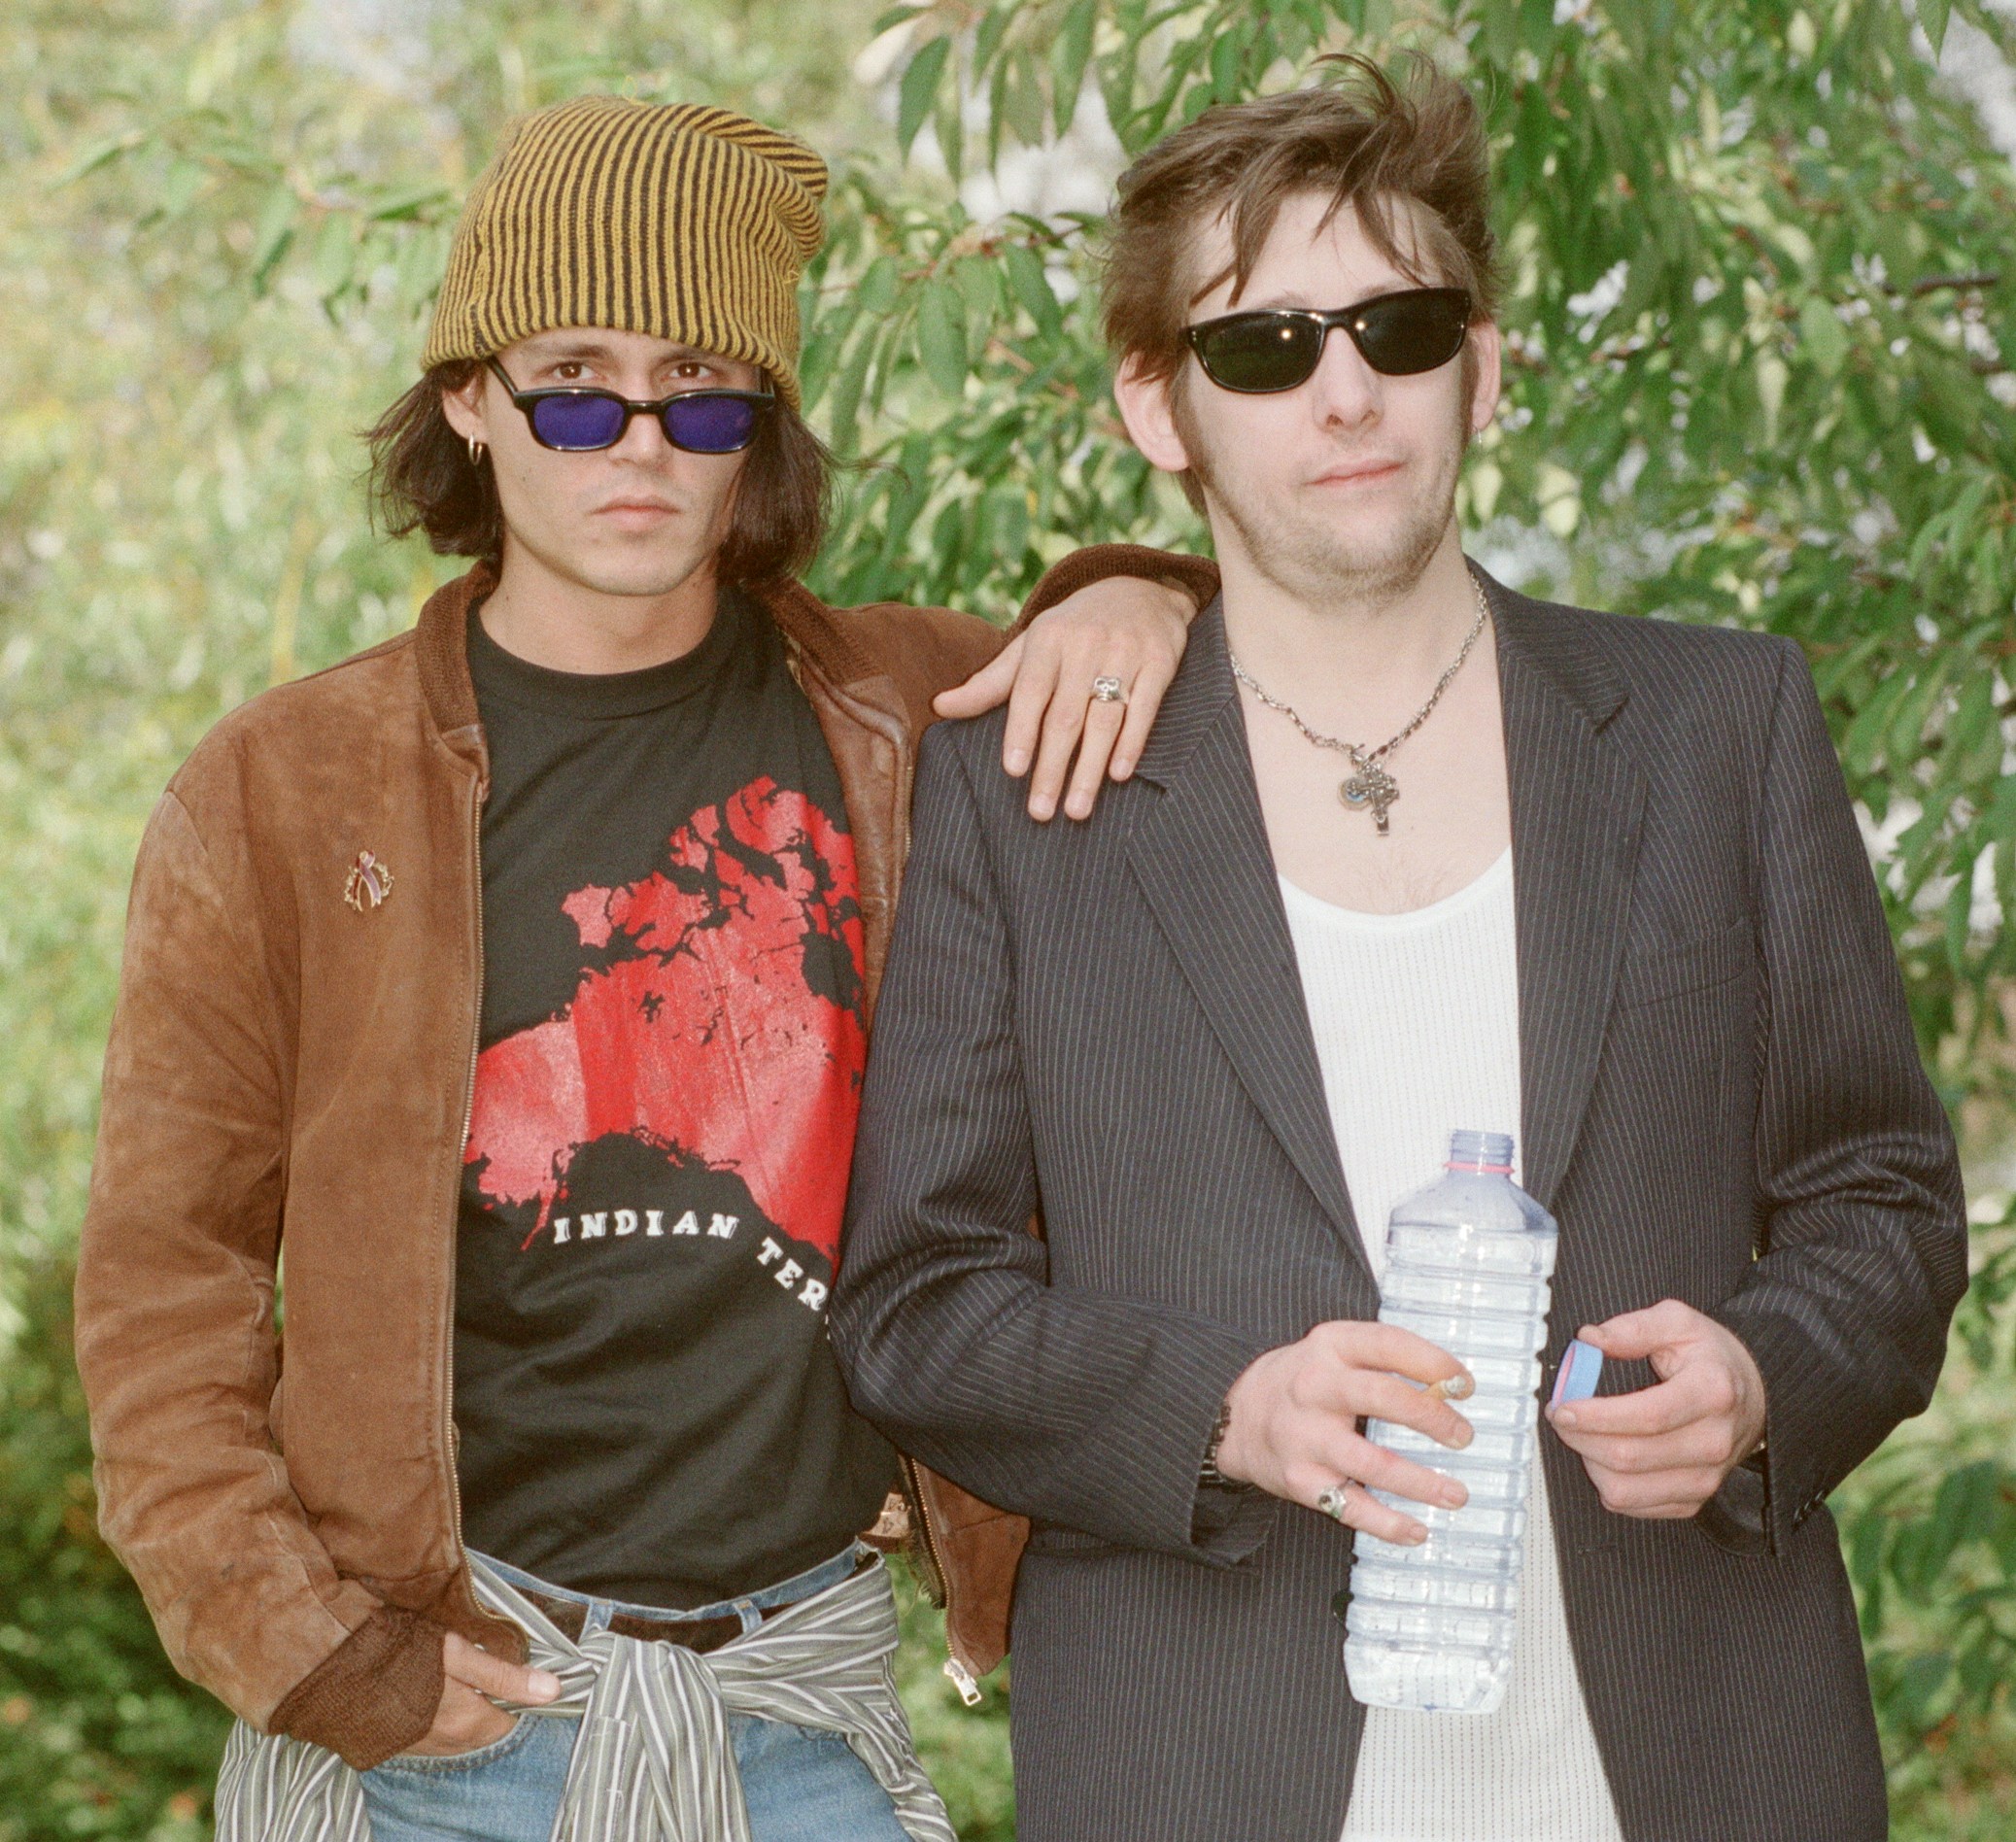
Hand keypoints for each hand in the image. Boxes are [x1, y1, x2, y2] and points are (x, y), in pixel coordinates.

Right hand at [405, 1632, 562, 1756]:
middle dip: (494, 1705)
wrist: (338, 1669)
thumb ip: (505, 1676)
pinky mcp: (400, 1743)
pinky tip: (432, 1693)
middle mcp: (448, 1743)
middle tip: (486, 1671)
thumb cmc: (401, 1654)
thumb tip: (552, 1690)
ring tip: (457, 1679)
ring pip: (461, 1735)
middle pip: (487, 1730)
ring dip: (467, 1712)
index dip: (521, 1698)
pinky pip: (434, 1736)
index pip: (513, 1722)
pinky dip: (441, 1718)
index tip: (521, 1676)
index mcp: (468, 1722)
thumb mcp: (460, 1654)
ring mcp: (421, 1746)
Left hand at [931, 577, 1191, 821]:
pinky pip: (1144, 709)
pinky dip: (1131, 744)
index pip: (1030, 691)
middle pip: (1066, 715)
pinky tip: (1118, 775)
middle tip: (1040, 811)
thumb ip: (990, 682)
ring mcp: (1125, 653)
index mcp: (1047, 639)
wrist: (1141, 588)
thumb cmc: (1073, 629)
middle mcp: (1085, 645)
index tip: (1014, 770)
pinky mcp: (1160, 663)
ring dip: (1089, 768)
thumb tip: (939, 706)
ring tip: (1076, 810)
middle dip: (1052, 767)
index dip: (1021, 731)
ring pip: (1105, 719)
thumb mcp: (1030, 645)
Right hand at [1214, 1321, 1475, 1544]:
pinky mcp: (1300, 1480)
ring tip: (1456, 1494)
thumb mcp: (1334, 1351)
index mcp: (1330, 1346)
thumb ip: (1385, 1361)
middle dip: (1433, 1418)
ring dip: (1422, 1483)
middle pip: (1384, 1398)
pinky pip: (1351, 1508)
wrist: (1235, 1414)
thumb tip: (1452, 1389)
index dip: (1434, 1363)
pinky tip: (1417, 1530)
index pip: (1389, 1344)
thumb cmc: (1304, 1381)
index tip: (1465, 1384)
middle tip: (1463, 1436)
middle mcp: (1315, 1388)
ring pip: (1373, 1463)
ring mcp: (1306, 1436)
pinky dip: (1389, 1524)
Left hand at [1547, 1299, 1767, 1519]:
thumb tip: (1589, 1339)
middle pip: (1630, 1457)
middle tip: (1561, 1417)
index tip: (1563, 1407)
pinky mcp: (1694, 1500)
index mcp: (1711, 1392)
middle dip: (1580, 1438)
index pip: (1647, 1417)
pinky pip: (1633, 1506)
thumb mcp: (1678, 1322)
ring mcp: (1706, 1478)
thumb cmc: (1711, 1358)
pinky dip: (1606, 1483)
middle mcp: (1713, 1442)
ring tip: (1582, 1435)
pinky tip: (1603, 1457)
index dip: (1597, 1416)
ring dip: (1589, 1462)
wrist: (1757, 1397)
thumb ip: (1632, 1328)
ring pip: (1625, 1490)